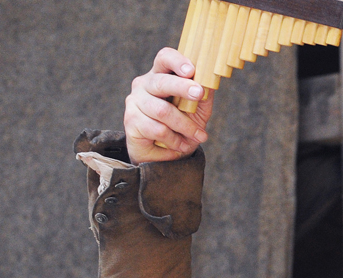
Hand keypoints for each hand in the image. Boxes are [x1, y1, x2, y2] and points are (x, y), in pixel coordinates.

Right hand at [123, 48, 213, 163]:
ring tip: (198, 136)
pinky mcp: (131, 121)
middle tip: (199, 94)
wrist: (165, 154)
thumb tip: (211, 81)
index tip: (191, 70)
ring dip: (185, 125)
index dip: (176, 61)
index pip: (164, 58)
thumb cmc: (182, 125)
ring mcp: (134, 102)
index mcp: (161, 75)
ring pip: (162, 110)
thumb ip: (204, 94)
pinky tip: (182, 144)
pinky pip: (157, 129)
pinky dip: (175, 139)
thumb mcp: (198, 108)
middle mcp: (144, 85)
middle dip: (182, 87)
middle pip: (161, 82)